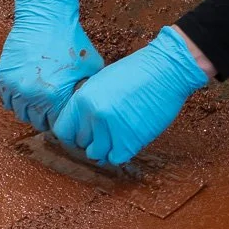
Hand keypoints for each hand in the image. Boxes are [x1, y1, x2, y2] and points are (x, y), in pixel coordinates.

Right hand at [0, 0, 101, 131]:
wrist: (46, 18)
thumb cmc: (72, 42)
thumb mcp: (92, 68)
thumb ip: (88, 92)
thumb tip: (92, 108)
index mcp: (54, 96)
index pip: (56, 126)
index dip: (62, 121)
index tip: (64, 116)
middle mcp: (31, 95)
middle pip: (37, 122)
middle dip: (46, 117)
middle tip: (52, 106)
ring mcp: (14, 86)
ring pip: (20, 113)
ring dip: (30, 109)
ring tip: (39, 98)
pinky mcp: (2, 76)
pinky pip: (5, 100)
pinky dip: (14, 99)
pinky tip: (25, 90)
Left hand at [52, 26, 209, 164]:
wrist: (165, 70)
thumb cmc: (135, 73)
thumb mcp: (101, 82)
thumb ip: (87, 104)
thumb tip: (80, 127)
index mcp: (82, 99)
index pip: (63, 131)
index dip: (73, 135)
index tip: (83, 135)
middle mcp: (93, 115)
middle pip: (81, 144)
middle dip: (92, 140)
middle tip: (107, 131)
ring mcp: (111, 129)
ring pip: (97, 154)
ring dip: (106, 148)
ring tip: (119, 134)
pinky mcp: (130, 140)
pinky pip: (116, 158)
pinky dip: (121, 152)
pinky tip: (129, 137)